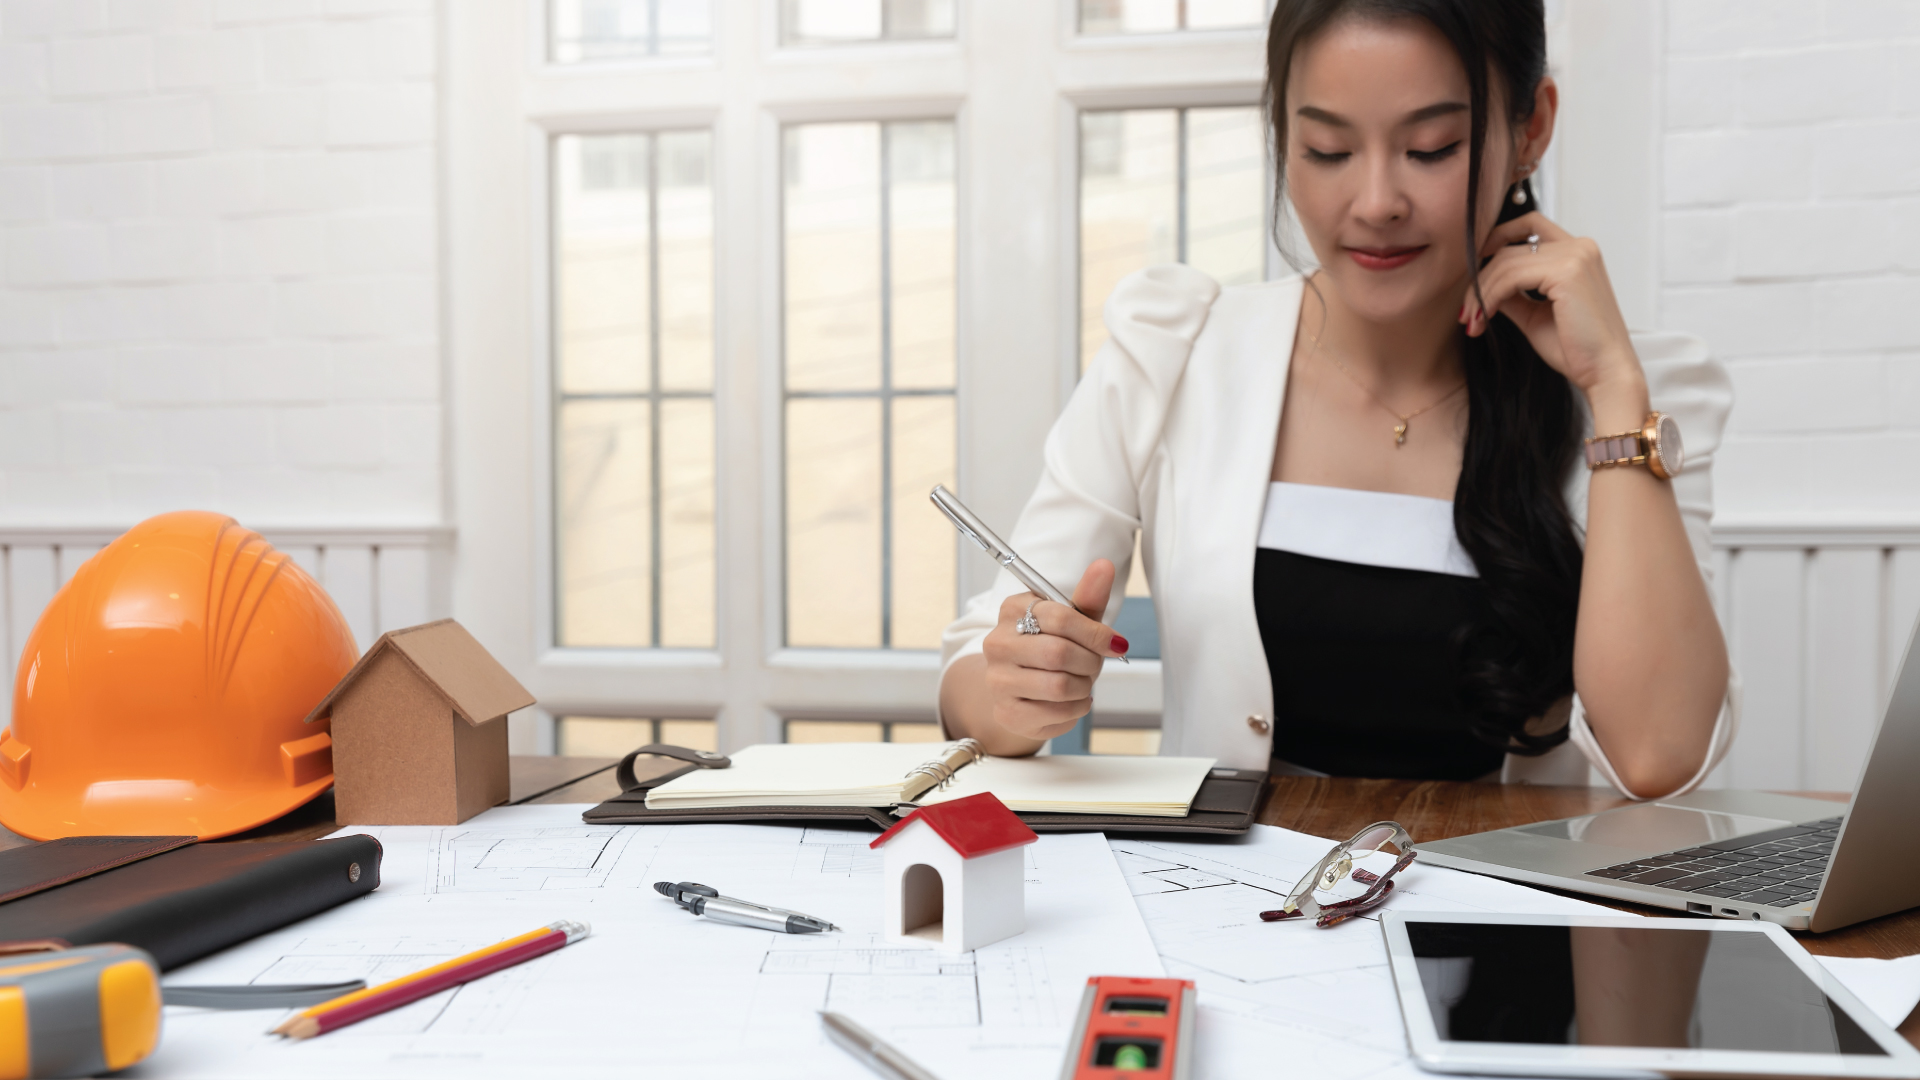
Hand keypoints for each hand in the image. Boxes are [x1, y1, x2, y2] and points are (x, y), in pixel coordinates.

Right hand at [978, 559, 1129, 740]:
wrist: (1023, 688)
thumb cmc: (1050, 648)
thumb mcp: (1072, 620)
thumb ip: (1089, 596)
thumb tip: (1105, 566)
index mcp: (1013, 610)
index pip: (1060, 618)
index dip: (1095, 634)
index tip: (1115, 644)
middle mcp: (997, 643)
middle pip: (1059, 653)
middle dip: (1090, 662)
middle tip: (1093, 665)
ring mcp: (998, 679)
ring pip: (1059, 686)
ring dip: (1084, 687)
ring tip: (1081, 682)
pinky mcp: (1007, 712)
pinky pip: (1057, 713)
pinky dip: (1076, 708)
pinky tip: (1070, 700)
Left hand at [1461, 212, 1643, 399]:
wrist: (1605, 373)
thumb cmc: (1577, 349)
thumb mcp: (1535, 315)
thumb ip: (1512, 294)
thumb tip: (1483, 285)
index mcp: (1578, 252)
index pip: (1529, 226)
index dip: (1496, 238)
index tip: (1473, 267)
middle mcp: (1580, 247)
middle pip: (1510, 247)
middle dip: (1480, 279)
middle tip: (1466, 311)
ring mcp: (1575, 256)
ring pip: (1505, 262)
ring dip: (1480, 293)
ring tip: (1473, 320)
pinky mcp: (1567, 272)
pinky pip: (1511, 277)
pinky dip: (1490, 297)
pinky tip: (1483, 318)